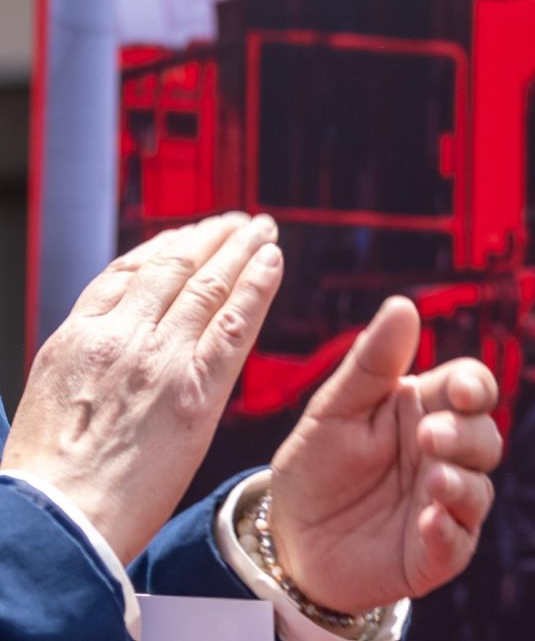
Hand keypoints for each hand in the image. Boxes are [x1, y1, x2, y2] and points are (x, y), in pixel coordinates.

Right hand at [0, 214, 281, 561]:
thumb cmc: (47, 483)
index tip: (186, 236)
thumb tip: (107, 353)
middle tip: (235, 222)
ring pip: (209, 284)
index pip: (126, 274)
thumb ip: (86, 365)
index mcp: (75, 339)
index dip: (163, 248)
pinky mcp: (197, 388)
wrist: (54, 525)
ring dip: (241, 248)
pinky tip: (274, 261)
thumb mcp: (50, 401)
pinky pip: (237, 321)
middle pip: (173, 268)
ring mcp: (160, 358)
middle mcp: (119, 337)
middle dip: (208, 239)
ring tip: (261, 229)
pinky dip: (259, 284)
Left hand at [268, 297, 502, 614]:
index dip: (474, 387)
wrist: (286, 541)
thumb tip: (403, 304)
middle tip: (428, 438)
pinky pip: (459, 542)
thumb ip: (370, 364)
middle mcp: (444, 456)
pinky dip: (449, 531)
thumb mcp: (333, 412)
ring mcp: (443, 504)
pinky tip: (429, 521)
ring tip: (432, 482)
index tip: (459, 391)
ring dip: (461, 483)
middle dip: (465, 436)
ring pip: (480, 488)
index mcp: (425, 411)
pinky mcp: (434, 553)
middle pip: (486, 437)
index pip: (471, 387)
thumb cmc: (315, 469)